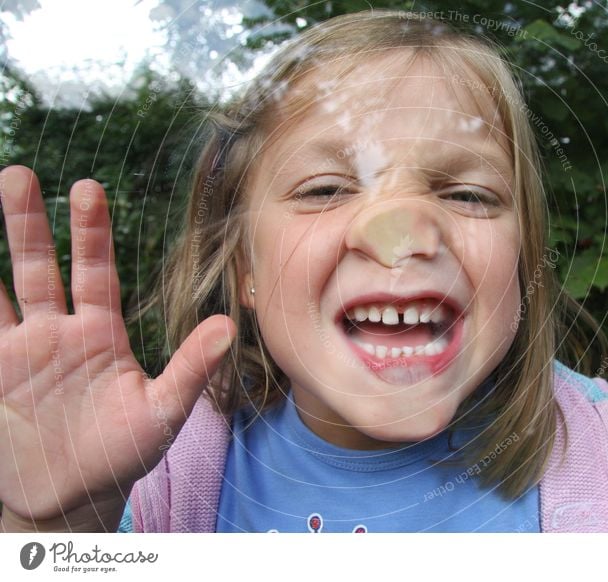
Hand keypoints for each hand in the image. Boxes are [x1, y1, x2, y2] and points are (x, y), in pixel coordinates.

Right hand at [0, 167, 234, 526]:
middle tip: (18, 175)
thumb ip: (191, 368)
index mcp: (100, 333)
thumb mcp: (161, 412)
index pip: (95, 271)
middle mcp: (58, 333)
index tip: (87, 188)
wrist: (73, 499)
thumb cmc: (124, 454)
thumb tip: (228, 325)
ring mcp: (20, 351)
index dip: (91, 232)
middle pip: (39, 267)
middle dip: (27, 224)